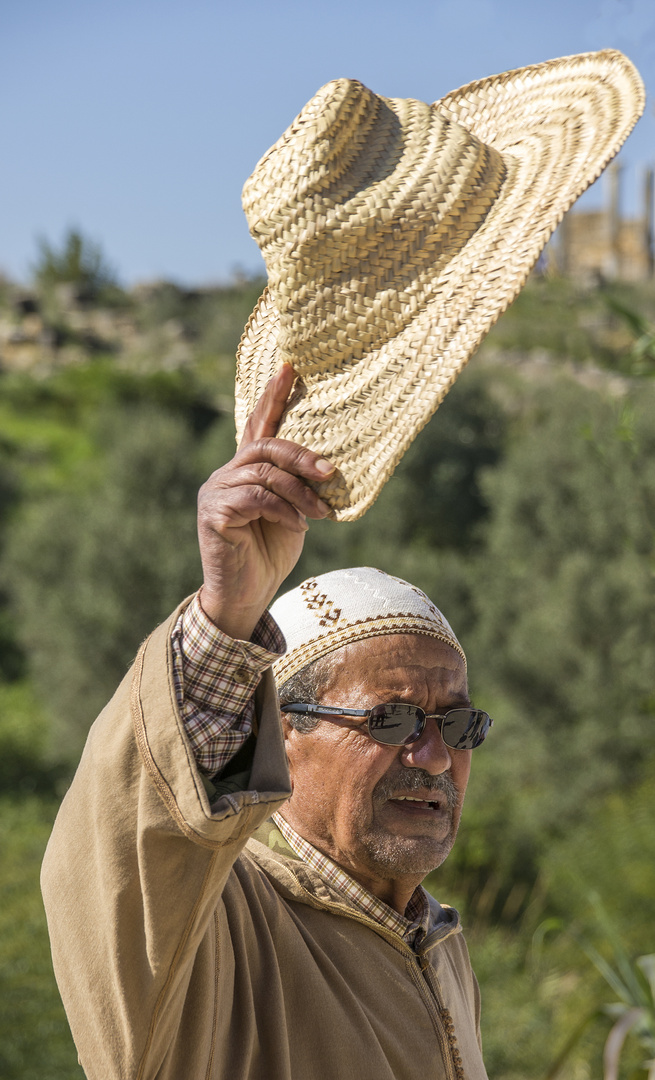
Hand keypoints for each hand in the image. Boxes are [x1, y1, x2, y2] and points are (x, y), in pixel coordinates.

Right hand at [197, 364, 333, 639]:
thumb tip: (328, 469)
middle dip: (302, 456)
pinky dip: (284, 510)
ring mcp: (216, 492)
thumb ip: (299, 489)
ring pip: (263, 473)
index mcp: (245, 471)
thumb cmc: (269, 555)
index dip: (273, 396)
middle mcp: (226, 475)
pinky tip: (299, 527)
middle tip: (330, 473)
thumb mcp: (294, 515)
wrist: (245, 595)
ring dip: (299, 491)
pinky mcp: (214, 513)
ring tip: (320, 513)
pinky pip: (256, 498)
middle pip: (264, 446)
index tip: (290, 367)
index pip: (259, 426)